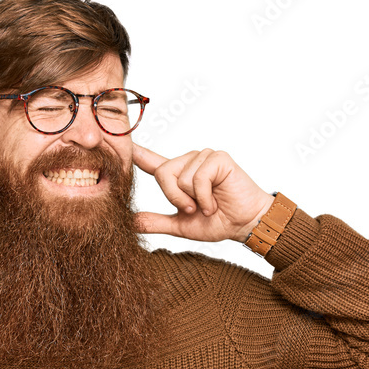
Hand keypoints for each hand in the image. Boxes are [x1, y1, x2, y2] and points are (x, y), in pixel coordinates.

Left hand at [131, 143, 274, 242]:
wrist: (243, 224)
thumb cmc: (217, 222)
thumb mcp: (180, 225)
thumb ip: (156, 222)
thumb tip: (130, 223)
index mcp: (179, 176)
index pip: (153, 162)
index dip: (138, 153)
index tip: (125, 143)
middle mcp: (189, 162)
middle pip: (163, 173)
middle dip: (175, 198)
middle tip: (193, 208)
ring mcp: (204, 157)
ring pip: (181, 178)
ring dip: (194, 200)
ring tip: (209, 203)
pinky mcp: (218, 158)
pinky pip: (198, 178)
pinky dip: (205, 197)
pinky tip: (215, 201)